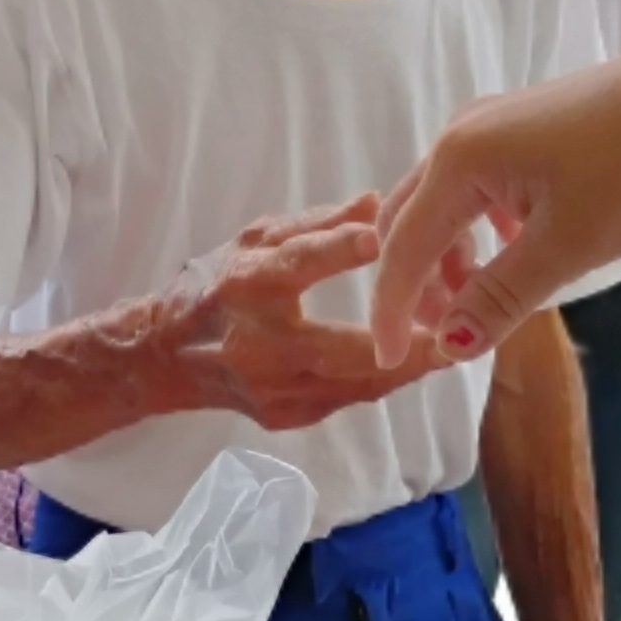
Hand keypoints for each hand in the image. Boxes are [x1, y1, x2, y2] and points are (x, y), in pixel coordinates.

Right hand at [159, 196, 455, 430]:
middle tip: (456, 329)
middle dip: (406, 343)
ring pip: (356, 384)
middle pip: (343, 349)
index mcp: (247, 286)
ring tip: (449, 349)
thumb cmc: (214, 286)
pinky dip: (379, 382)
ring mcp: (271, 389)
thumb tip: (376, 203)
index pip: (296, 265)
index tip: (382, 236)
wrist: (164, 358)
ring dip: (405, 368)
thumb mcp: (254, 241)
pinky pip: (346, 400)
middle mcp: (258, 343)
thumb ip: (316, 225)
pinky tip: (409, 368)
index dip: (338, 250)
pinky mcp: (284, 417)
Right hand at [371, 46, 620, 366]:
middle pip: (406, 221)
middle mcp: (458, 138)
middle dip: (415, 282)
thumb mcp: (565, 247)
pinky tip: (512, 251)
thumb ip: (500, 297)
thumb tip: (447, 343)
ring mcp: (486, 126)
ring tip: (482, 300)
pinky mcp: (514, 125)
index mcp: (458, 163)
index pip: (403, 249)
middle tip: (446, 331)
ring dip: (448, 256)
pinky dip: (474, 229)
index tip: (388, 360)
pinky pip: (470, 186)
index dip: (391, 310)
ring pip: (439, 203)